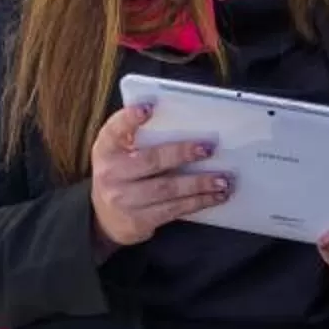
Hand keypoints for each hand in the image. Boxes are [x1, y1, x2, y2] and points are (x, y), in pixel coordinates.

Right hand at [90, 102, 231, 248]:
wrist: (105, 218)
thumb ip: (138, 137)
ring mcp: (124, 200)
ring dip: (199, 183)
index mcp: (106, 150)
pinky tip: (215, 196)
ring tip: (222, 179)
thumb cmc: (121, 175)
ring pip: (167, 189)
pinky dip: (198, 202)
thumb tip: (183, 122)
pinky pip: (174, 209)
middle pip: (150, 161)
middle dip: (181, 153)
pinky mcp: (139, 220)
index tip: (147, 108)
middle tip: (208, 148)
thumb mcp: (119, 153)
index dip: (129, 118)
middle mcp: (111, 174)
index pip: (114, 130)